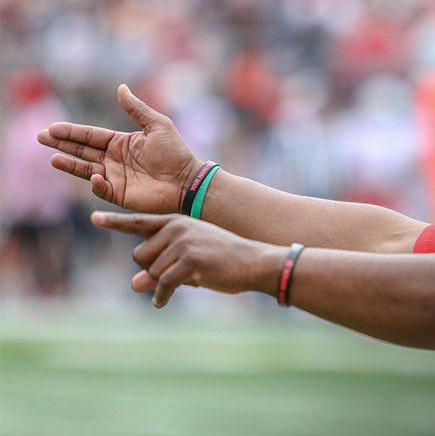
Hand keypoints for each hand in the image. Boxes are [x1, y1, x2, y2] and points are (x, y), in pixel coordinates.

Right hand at [37, 84, 203, 212]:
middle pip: (82, 151)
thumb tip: (120, 87)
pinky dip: (96, 183)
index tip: (52, 128)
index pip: (90, 136)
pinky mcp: (120, 194)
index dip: (71, 132)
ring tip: (53, 158)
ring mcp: (115, 177)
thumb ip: (136, 109)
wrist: (188, 180)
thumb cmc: (176, 152)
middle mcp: (114, 159)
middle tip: (40, 137)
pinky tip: (94, 175)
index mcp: (121, 142)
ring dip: (69, 164)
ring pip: (86, 169)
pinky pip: (102, 188)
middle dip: (61, 144)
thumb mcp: (157, 125)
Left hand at [91, 211, 283, 307]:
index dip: (115, 221)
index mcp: (176, 222)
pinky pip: (163, 283)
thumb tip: (133, 284)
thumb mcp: (187, 263)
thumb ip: (159, 268)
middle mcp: (177, 228)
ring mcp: (183, 243)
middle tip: (173, 275)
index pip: (139, 222)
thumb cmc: (222, 261)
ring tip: (181, 284)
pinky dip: (161, 296)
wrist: (254, 262)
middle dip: (151, 270)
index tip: (94, 217)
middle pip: (140, 255)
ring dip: (160, 283)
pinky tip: (161, 302)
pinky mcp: (190, 261)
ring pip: (151, 271)